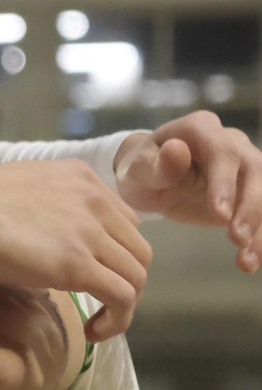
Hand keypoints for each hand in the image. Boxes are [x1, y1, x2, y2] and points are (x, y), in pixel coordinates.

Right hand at [0, 160, 150, 341]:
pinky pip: (122, 297)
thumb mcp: (23, 191)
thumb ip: (48, 209)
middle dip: (126, 280)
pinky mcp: (78, 265)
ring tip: (100, 321)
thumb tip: (46, 239)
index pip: (125, 221)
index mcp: (83, 179)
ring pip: (136, 275)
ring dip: (125, 304)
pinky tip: (95, 332)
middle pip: (138, 250)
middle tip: (99, 301)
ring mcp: (91, 234)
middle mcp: (97, 202)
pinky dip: (118, 320)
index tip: (94, 273)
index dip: (115, 253)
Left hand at [114, 111, 261, 272]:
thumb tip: (177, 151)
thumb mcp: (139, 170)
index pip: (222, 153)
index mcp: (201, 129)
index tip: (220, 214)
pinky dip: (260, 237)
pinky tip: (251, 260)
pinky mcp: (250, 190)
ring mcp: (245, 165)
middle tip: (237, 238)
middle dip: (250, 207)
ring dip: (260, 228)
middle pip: (254, 171)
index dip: (225, 183)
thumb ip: (157, 165)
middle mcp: (231, 142)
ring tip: (247, 259)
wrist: (152, 179)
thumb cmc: (142, 170)